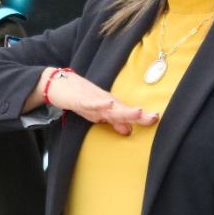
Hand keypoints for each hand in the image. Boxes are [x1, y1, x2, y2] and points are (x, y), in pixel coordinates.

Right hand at [32, 67, 159, 135]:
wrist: (58, 82)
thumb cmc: (79, 98)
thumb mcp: (96, 114)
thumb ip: (112, 121)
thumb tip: (128, 131)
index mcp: (109, 106)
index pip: (128, 113)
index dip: (142, 117)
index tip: (155, 120)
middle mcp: (105, 101)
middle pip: (123, 109)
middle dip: (137, 115)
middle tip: (152, 118)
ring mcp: (93, 99)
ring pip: (111, 106)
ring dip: (124, 110)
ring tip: (138, 112)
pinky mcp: (80, 99)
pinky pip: (91, 102)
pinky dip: (100, 103)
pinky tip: (109, 104)